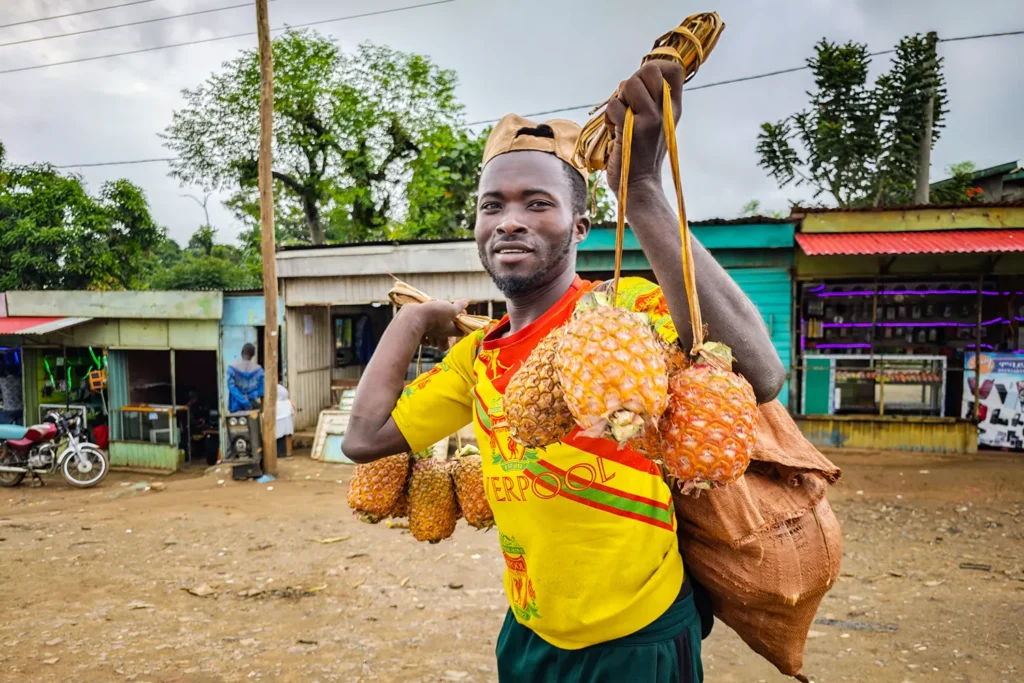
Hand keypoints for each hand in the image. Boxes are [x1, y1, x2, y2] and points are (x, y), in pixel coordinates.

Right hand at [406, 299, 467, 350]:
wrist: (415, 317)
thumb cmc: (435, 313)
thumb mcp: (450, 308)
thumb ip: (459, 306)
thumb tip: (466, 302)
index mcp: (450, 331)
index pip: (461, 333)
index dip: (462, 328)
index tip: (460, 320)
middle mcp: (440, 336)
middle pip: (444, 347)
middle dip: (445, 342)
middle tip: (445, 333)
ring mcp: (429, 336)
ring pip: (433, 344)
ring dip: (434, 339)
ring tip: (434, 330)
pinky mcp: (419, 335)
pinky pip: (423, 341)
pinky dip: (424, 338)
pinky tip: (425, 332)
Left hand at [603, 61, 683, 195]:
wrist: (639, 184)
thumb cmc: (641, 154)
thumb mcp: (653, 124)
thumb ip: (648, 101)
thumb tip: (630, 80)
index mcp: (673, 107)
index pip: (673, 69)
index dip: (655, 66)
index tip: (643, 84)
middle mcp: (666, 110)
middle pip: (649, 70)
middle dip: (632, 81)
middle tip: (628, 103)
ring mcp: (652, 119)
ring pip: (629, 85)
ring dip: (618, 100)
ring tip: (621, 119)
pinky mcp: (634, 129)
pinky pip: (614, 106)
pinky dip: (609, 118)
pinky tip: (615, 132)